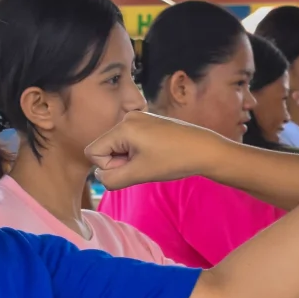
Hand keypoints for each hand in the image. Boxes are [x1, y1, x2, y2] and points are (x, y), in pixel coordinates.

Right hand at [88, 111, 224, 190]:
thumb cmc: (173, 161)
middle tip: (144, 165)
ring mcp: (139, 118)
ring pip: (118, 146)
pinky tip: (156, 155)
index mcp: (123, 127)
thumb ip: (112, 179)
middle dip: (119, 162)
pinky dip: (138, 152)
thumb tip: (101, 177)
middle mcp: (128, 118)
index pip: (93, 152)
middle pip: (105, 147)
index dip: (108, 167)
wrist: (205, 150)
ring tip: (152, 160)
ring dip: (129, 158)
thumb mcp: (139, 174)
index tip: (132, 168)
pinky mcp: (148, 122)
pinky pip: (130, 141)